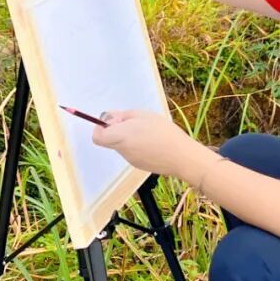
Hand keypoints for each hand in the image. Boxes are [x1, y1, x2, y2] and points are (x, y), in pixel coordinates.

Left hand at [91, 108, 206, 178]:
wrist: (181, 157)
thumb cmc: (165, 133)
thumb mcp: (144, 115)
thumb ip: (124, 116)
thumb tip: (110, 118)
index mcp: (121, 136)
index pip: (97, 137)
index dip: (100, 127)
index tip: (112, 121)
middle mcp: (122, 150)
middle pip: (111, 139)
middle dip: (118, 129)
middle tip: (136, 122)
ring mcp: (130, 159)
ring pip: (123, 145)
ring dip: (130, 137)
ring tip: (150, 131)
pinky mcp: (139, 165)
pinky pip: (132, 152)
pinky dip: (138, 145)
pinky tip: (154, 142)